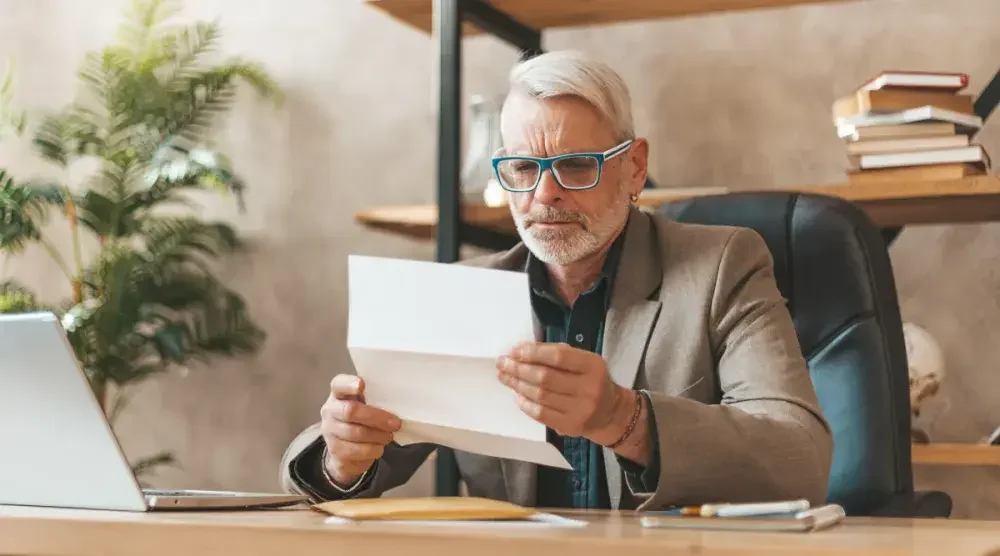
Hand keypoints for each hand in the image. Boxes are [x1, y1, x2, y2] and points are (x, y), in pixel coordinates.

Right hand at [320, 374, 400, 486]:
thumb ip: (374, 400)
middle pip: (350, 411)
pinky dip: (372, 449)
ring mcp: (329, 431)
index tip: (361, 385)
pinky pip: (356, 451)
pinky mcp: (334, 450)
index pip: (338, 384)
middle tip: (396, 423)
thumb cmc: (361, 420)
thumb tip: (398, 402)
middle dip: (377, 417)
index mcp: (338, 394)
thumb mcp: (366, 406)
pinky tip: (379, 447)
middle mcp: (329, 410)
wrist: (345, 450)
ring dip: (378, 435)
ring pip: (355, 433)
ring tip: (389, 436)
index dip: (348, 384)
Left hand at [496, 341, 630, 443]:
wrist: (610, 412)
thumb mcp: (583, 361)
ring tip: (505, 377)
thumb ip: (557, 354)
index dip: (532, 352)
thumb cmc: (591, 380)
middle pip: (545, 377)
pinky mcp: (571, 426)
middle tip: (501, 363)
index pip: (558, 356)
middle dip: (518, 369)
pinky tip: (517, 395)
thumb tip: (520, 350)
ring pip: (540, 395)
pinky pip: (541, 414)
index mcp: (593, 365)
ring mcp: (580, 409)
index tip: (513, 351)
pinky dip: (525, 404)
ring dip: (518, 385)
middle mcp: (589, 388)